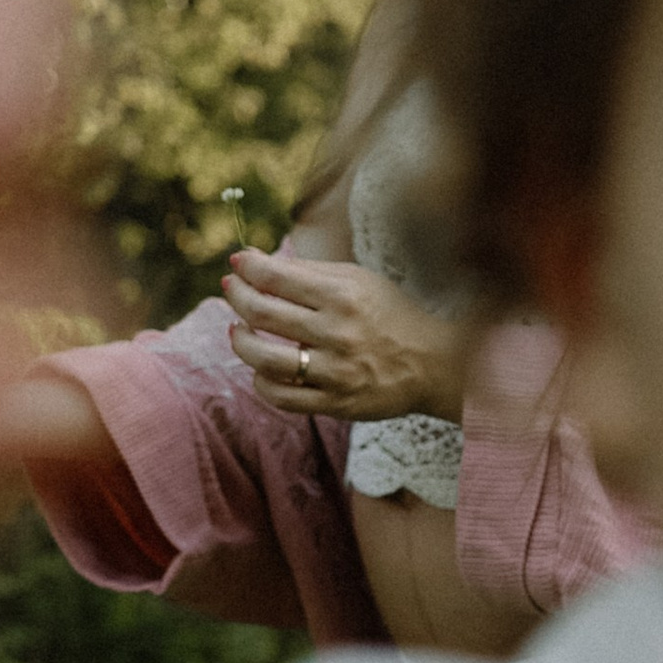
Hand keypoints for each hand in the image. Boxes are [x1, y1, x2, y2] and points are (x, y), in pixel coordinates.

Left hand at [221, 250, 468, 422]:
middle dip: (237, 296)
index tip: (237, 264)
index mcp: (343, 296)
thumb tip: (254, 260)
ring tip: (237, 330)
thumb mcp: (358, 280)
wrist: (432, 364)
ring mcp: (335, 372)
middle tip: (231, 290)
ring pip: (264, 358)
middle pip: (263, 313)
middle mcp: (337, 333)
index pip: (278, 277)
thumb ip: (307, 270)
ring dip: (240, 341)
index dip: (248, 268)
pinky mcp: (334, 403)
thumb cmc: (389, 315)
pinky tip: (261, 369)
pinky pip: (280, 396)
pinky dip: (261, 381)